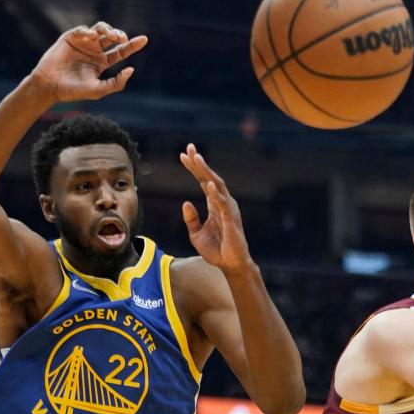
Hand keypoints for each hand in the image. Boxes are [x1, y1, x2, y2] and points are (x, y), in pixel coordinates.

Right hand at [31, 21, 147, 101]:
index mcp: (102, 62)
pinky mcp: (70, 38)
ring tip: (111, 36)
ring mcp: (83, 44)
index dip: (132, 45)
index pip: (120, 52)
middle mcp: (94, 51)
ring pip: (100, 29)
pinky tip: (92, 38)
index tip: (144, 39)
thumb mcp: (99, 90)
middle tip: (122, 39)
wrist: (50, 86)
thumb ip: (116, 83)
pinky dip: (88, 31)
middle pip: (112, 37)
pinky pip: (82, 30)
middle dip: (119, 35)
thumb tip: (131, 69)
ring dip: (107, 29)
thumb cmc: (73, 91)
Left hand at [180, 144, 252, 272]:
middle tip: (189, 148)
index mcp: (214, 204)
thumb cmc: (216, 250)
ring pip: (217, 186)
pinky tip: (207, 184)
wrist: (230, 265)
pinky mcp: (231, 220)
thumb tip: (186, 203)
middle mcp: (223, 203)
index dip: (193, 168)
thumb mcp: (196, 234)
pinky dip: (216, 194)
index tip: (182, 155)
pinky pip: (223, 204)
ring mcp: (228, 209)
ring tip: (197, 159)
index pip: (203, 181)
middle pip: (210, 178)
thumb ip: (191, 219)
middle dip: (199, 163)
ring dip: (206, 172)